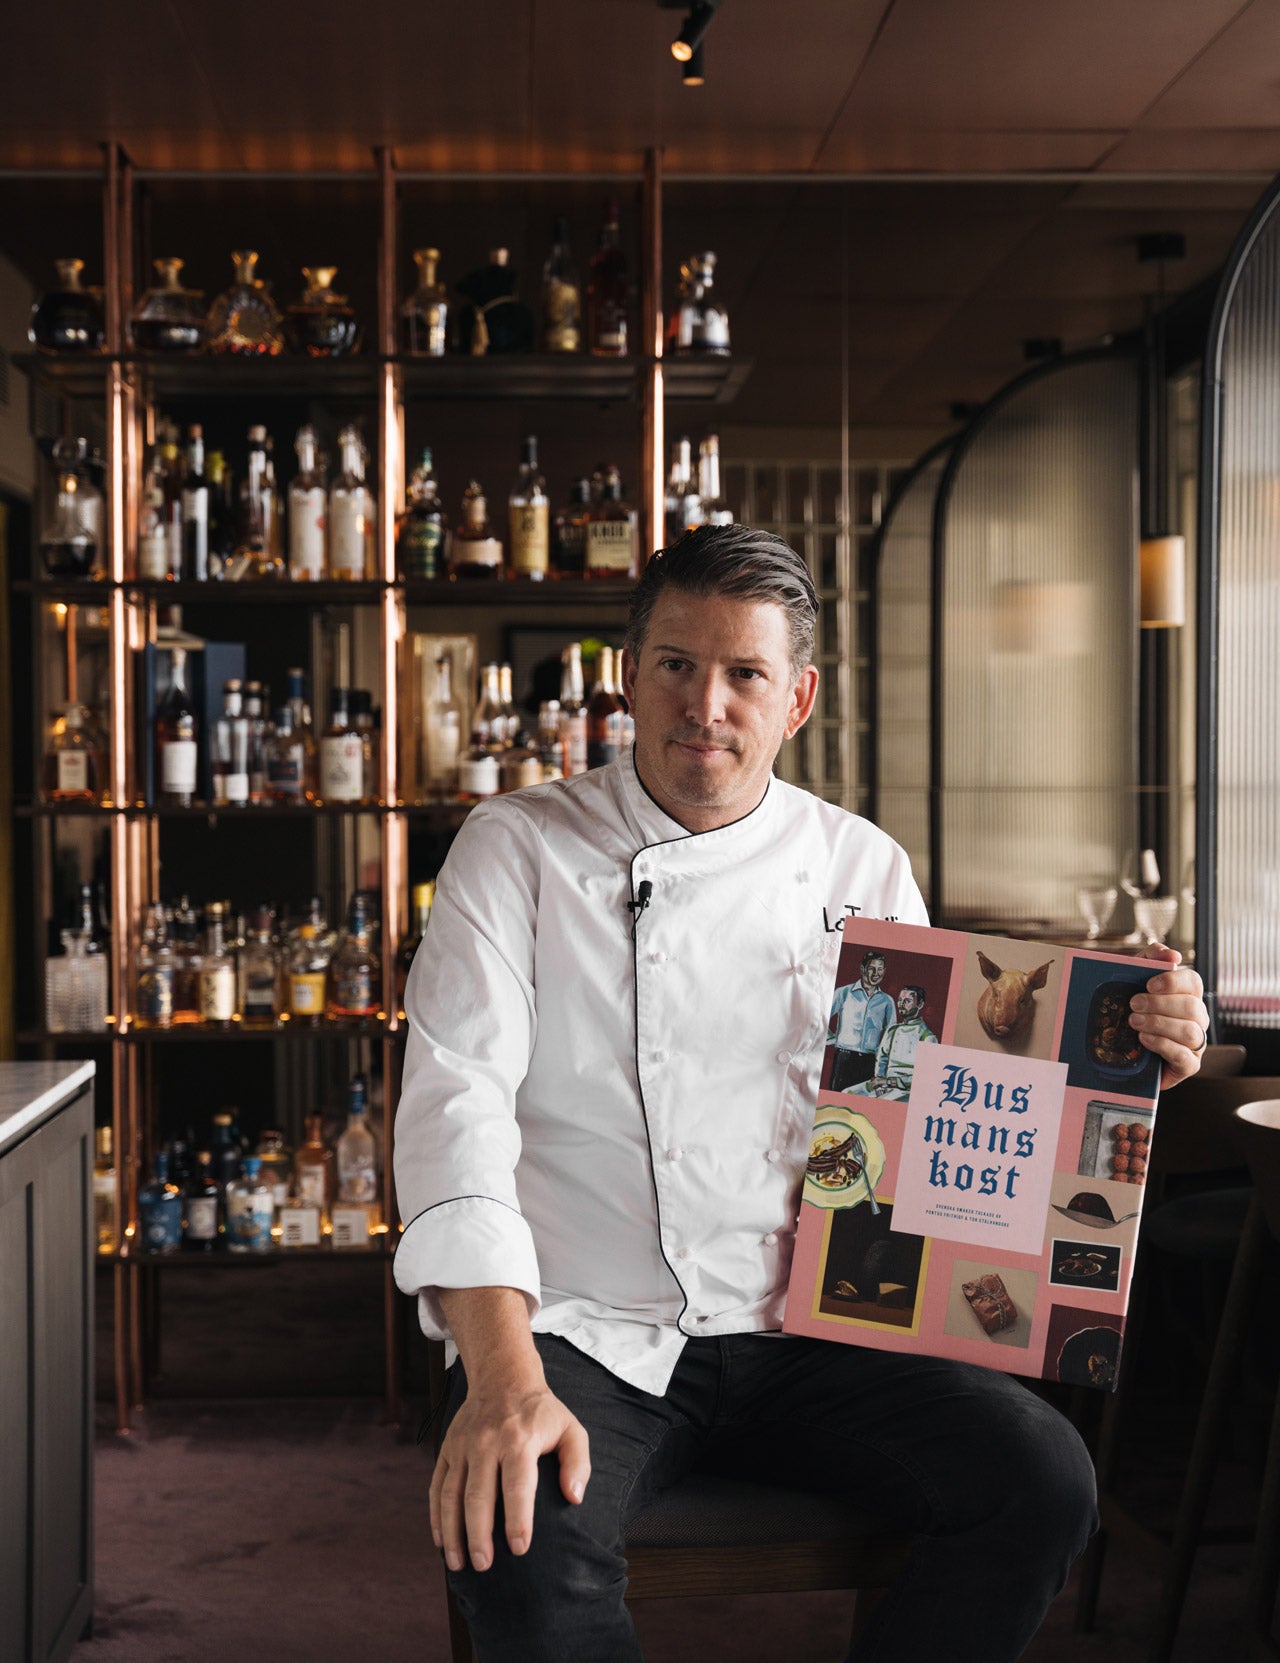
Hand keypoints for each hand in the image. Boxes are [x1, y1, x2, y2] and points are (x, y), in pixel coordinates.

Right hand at [430, 1383, 589, 1573]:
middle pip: (478, 1495)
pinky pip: (437, 1486)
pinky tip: (441, 1541)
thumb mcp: (571, 1429)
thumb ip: (578, 1463)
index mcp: (519, 1439)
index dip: (518, 1518)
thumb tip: (573, 1497)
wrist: (503, 1376)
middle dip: (479, 1534)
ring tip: (459, 1564)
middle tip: (485, 1565)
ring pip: (452, 1494)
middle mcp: (486, 1442)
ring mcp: (463, 1445)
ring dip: (453, 1532)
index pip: (517, 1484)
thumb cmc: (541, 1412)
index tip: (520, 1548)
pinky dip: (436, 1515)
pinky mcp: (447, 1448)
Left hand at [1127, 945, 1208, 1089]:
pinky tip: (1144, 1039)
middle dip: (1159, 1004)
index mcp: (1187, 996)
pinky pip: (1185, 1057)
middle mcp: (1196, 1018)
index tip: (1148, 984)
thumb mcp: (1132, 981)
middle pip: (1192, 1006)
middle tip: (1133, 1004)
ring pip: (1190, 1031)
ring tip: (1134, 1022)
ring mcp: (1196, 1043)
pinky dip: (1163, 1046)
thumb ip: (1149, 959)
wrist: (1117, 1051)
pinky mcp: (1189, 1065)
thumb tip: (1170, 954)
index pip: (1193, 982)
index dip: (1173, 981)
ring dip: (1159, 1024)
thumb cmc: (1130, 1012)